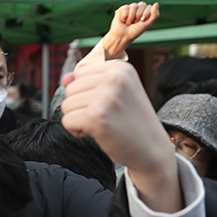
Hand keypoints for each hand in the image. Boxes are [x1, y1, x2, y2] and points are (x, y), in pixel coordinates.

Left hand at [61, 61, 180, 212]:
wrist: (152, 148)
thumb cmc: (132, 121)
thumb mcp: (116, 94)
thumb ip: (89, 82)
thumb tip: (64, 78)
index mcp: (120, 68)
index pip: (79, 73)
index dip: (86, 92)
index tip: (107, 103)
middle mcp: (114, 78)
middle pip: (70, 89)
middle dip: (80, 106)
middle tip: (105, 116)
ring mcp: (106, 96)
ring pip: (66, 105)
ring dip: (79, 119)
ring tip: (102, 124)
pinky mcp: (97, 116)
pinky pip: (67, 121)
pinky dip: (76, 131)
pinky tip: (97, 133)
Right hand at [95, 1, 158, 61]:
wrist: (122, 36)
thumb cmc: (135, 31)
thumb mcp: (148, 24)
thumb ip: (154, 15)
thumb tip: (156, 3)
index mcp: (145, 12)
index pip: (149, 6)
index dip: (146, 14)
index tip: (142, 21)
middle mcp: (138, 9)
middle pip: (142, 4)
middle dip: (139, 15)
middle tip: (135, 22)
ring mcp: (130, 9)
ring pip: (134, 5)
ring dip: (131, 17)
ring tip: (128, 23)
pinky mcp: (122, 9)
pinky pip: (126, 7)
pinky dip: (125, 16)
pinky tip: (123, 20)